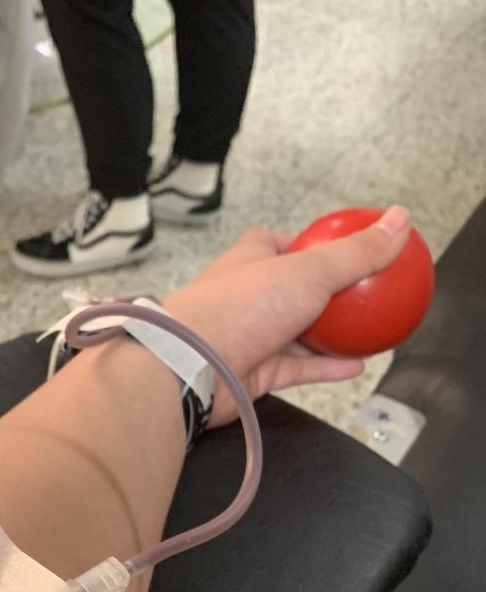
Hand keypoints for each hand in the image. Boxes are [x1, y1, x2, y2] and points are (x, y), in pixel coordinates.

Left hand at [162, 205, 411, 426]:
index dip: (319, 245)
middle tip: (371, 296)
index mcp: (254, 257)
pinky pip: (299, 368)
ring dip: (333, 334)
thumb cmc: (240, 307)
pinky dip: (326, 366)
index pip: (288, 243)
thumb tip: (400, 220)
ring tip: (372, 332)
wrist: (191, 366)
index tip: (354, 251)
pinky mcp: (255, 371)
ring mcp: (252, 334)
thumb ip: (356, 253)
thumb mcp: (309, 271)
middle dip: (331, 294)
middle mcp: (250, 294)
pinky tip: (357, 366)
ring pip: (300, 333)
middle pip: (298, 290)